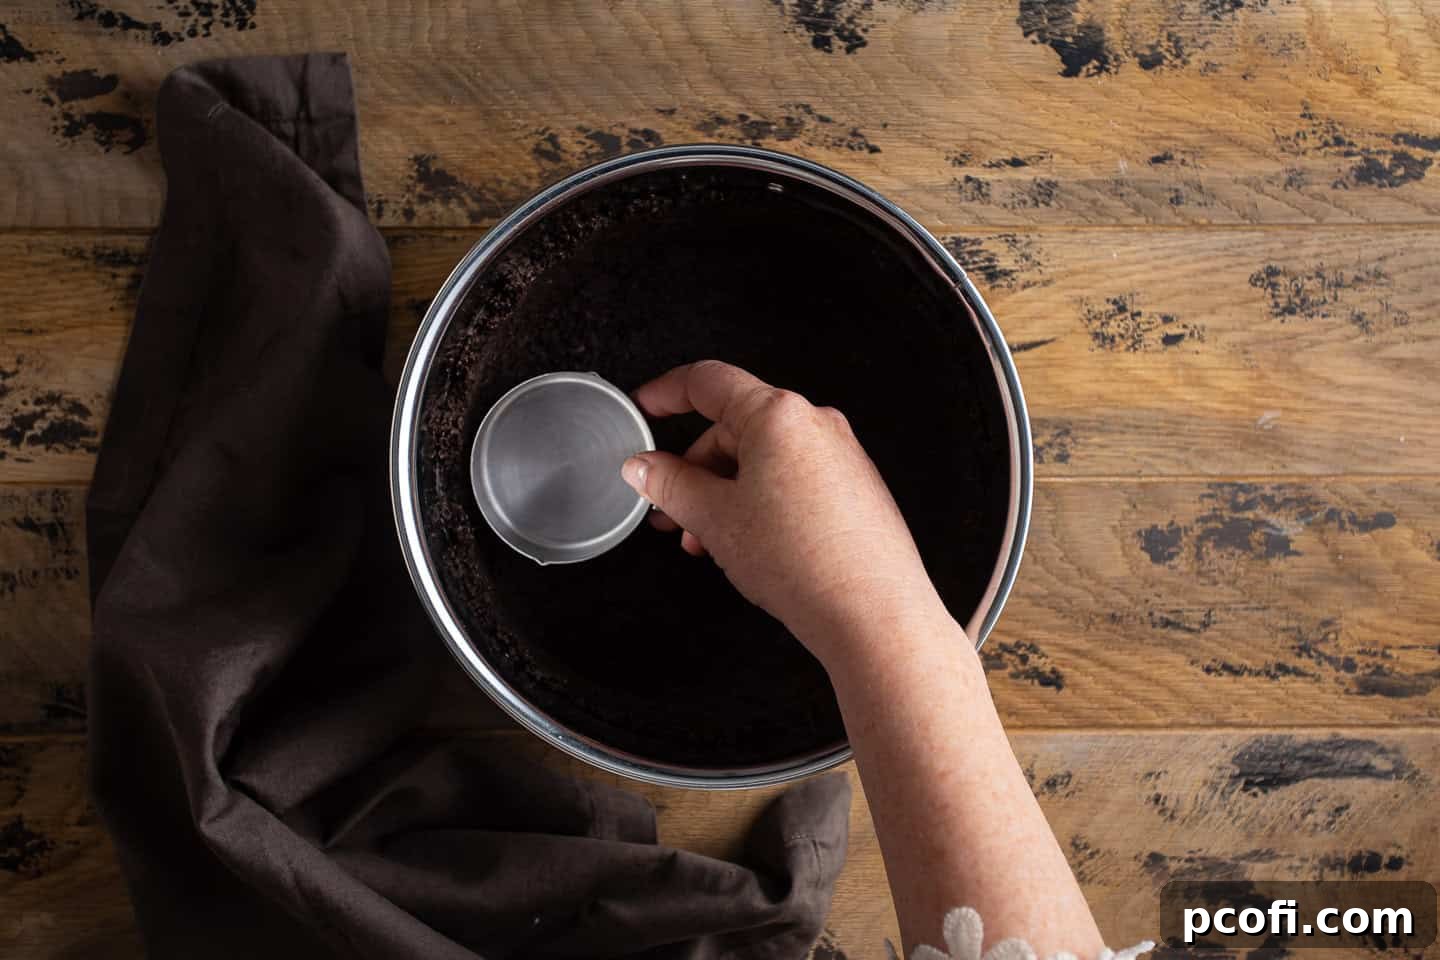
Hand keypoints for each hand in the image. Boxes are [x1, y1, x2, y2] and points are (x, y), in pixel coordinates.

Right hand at [621, 360, 948, 666]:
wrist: (872, 613)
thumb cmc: (806, 562)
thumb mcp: (714, 518)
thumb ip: (670, 483)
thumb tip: (645, 466)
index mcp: (779, 415)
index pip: (708, 382)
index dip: (665, 393)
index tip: (644, 407)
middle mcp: (816, 425)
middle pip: (734, 429)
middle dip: (694, 469)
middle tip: (668, 508)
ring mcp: (840, 457)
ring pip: (761, 460)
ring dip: (723, 495)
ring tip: (705, 540)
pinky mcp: (853, 489)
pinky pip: (791, 481)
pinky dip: (758, 503)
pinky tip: (745, 544)